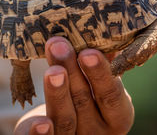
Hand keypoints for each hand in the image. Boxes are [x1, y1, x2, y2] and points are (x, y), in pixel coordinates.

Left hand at [14, 37, 133, 134]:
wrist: (72, 131)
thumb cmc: (89, 101)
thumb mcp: (100, 87)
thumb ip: (103, 66)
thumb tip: (104, 31)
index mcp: (117, 116)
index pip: (111, 95)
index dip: (100, 74)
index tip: (89, 52)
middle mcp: (97, 132)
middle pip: (84, 102)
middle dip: (72, 72)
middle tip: (61, 46)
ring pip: (65, 119)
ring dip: (57, 92)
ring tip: (51, 70)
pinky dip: (41, 134)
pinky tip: (39, 124)